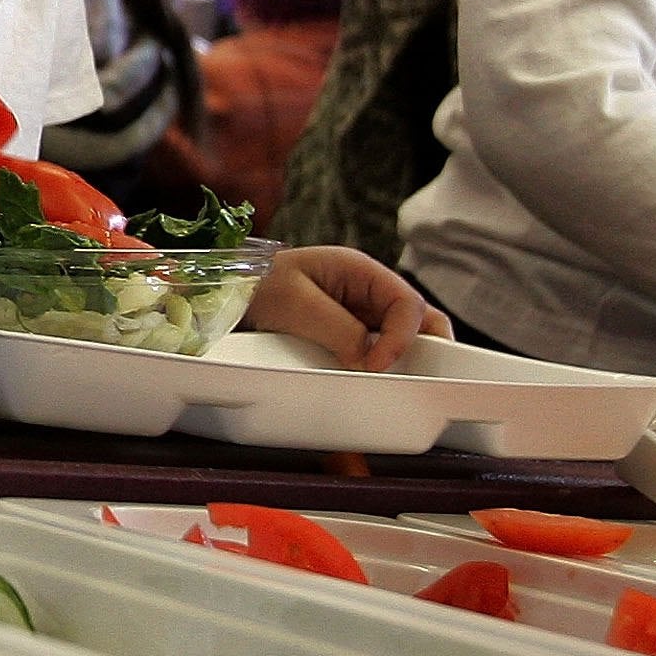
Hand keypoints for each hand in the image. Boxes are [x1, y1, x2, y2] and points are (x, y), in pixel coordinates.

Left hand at [248, 245, 445, 370]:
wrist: (230, 292)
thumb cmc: (259, 283)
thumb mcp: (296, 302)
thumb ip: (337, 327)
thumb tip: (366, 358)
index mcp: (361, 271)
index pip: (405, 303)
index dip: (402, 337)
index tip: (377, 364)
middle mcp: (367, 292)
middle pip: (418, 319)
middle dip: (425, 348)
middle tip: (412, 380)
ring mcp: (360, 314)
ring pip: (401, 337)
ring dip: (402, 360)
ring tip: (392, 384)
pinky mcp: (347, 336)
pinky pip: (375, 351)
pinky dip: (378, 368)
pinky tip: (367, 382)